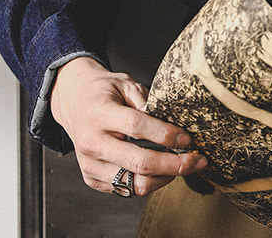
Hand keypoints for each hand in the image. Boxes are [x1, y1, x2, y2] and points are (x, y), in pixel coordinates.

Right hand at [50, 56, 206, 195]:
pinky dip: (150, 181)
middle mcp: (92, 143)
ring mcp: (90, 164)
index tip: (188, 138)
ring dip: (165, 177)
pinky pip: (126, 188)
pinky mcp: (91, 178)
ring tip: (184, 165)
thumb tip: (172, 122)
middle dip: (174, 164)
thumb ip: (148, 102)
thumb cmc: (105, 91)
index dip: (166, 134)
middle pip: (139, 162)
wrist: (74, 102)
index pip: (137, 127)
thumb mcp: (126, 84)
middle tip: (198, 160)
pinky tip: (164, 169)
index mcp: (99, 114)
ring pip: (134, 183)